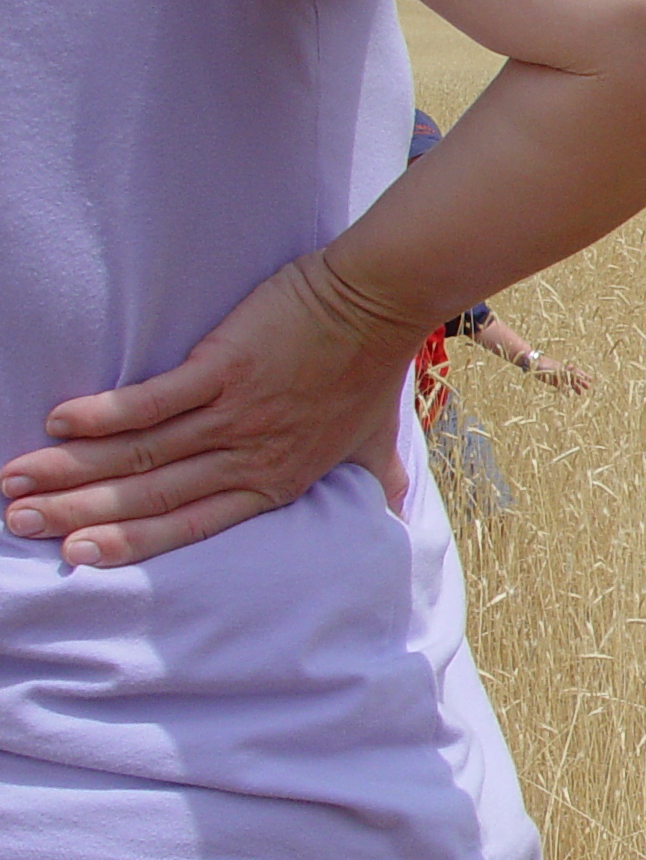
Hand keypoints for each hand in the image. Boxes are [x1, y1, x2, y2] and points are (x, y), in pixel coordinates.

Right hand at [1, 252, 416, 568]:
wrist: (380, 303)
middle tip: (19, 523)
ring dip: (72, 468)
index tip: (78, 556)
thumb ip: (374, 480)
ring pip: (141, 453)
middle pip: (151, 495)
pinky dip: (104, 413)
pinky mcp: (225, 367)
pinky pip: (155, 400)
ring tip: (17, 481)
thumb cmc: (372, 369)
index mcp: (275, 479)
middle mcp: (250, 456)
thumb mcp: (375, 441)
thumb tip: (394, 508)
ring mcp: (235, 413)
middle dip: (80, 514)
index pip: (191, 522)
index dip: (130, 542)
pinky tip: (58, 422)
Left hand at [530, 353, 593, 393]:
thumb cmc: (543, 364)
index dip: (583, 376)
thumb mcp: (552, 366)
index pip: (576, 372)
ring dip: (574, 387)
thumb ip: (562, 368)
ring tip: (580, 393)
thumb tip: (572, 367)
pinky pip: (560, 387)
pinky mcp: (551, 381)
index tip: (590, 380)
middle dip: (581, 382)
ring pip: (568, 383)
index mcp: (564, 368)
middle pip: (573, 378)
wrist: (532, 363)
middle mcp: (562, 372)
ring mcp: (557, 377)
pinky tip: (568, 395)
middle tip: (588, 387)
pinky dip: (565, 391)